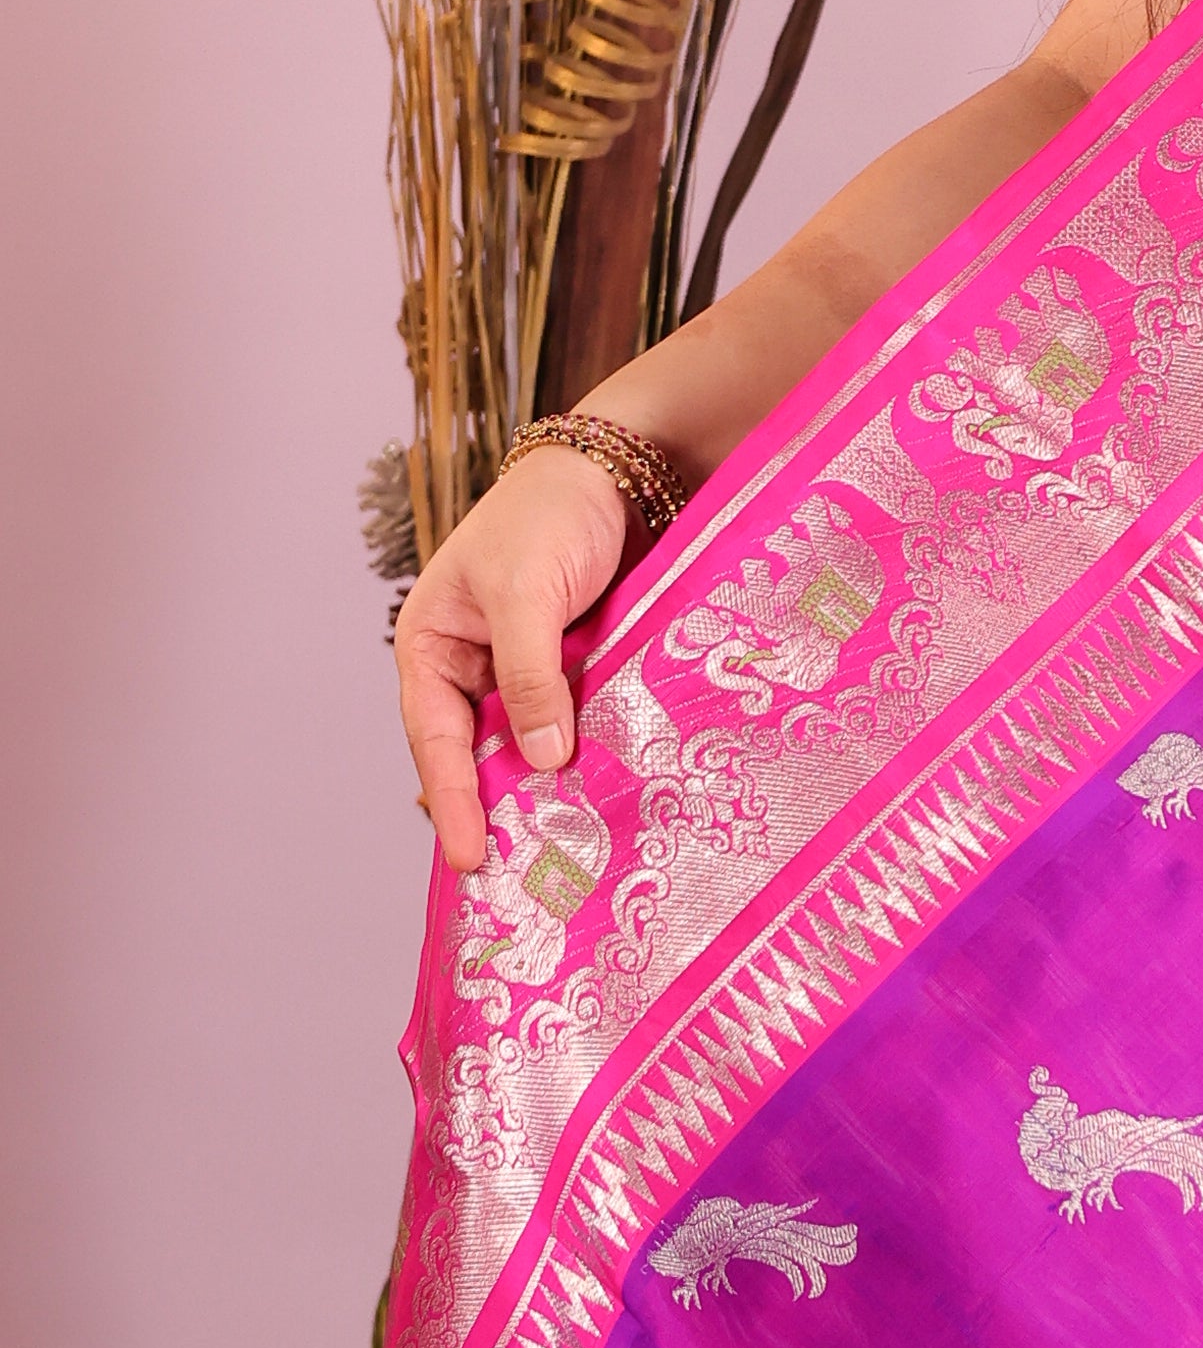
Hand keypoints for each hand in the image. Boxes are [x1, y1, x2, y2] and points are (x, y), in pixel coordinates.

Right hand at [397, 446, 633, 872]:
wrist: (624, 469)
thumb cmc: (551, 515)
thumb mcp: (525, 592)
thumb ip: (529, 674)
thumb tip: (539, 759)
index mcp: (434, 644)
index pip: (436, 738)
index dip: (451, 799)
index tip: (467, 857)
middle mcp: (475, 666)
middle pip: (480, 754)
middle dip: (497, 810)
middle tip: (519, 877)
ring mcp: (530, 670)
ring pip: (532, 746)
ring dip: (547, 792)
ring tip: (566, 854)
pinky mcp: (582, 670)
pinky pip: (579, 725)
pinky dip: (588, 760)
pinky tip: (608, 799)